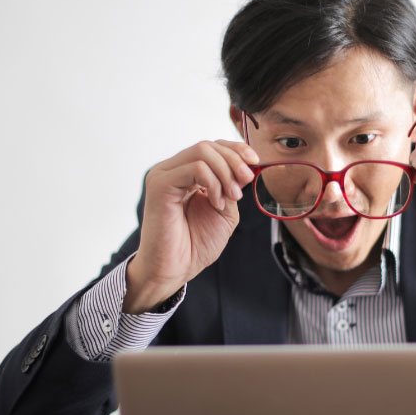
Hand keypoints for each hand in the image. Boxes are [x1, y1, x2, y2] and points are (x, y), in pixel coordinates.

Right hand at [124, 139, 258, 312]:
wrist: (176, 269)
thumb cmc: (196, 244)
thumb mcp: (225, 210)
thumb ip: (232, 186)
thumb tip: (246, 167)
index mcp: (186, 174)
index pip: (212, 146)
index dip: (236, 149)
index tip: (255, 161)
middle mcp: (172, 170)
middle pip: (208, 146)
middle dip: (234, 160)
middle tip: (246, 181)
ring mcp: (164, 175)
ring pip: (202, 152)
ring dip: (226, 173)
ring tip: (232, 197)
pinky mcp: (160, 184)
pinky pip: (195, 168)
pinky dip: (213, 183)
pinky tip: (216, 203)